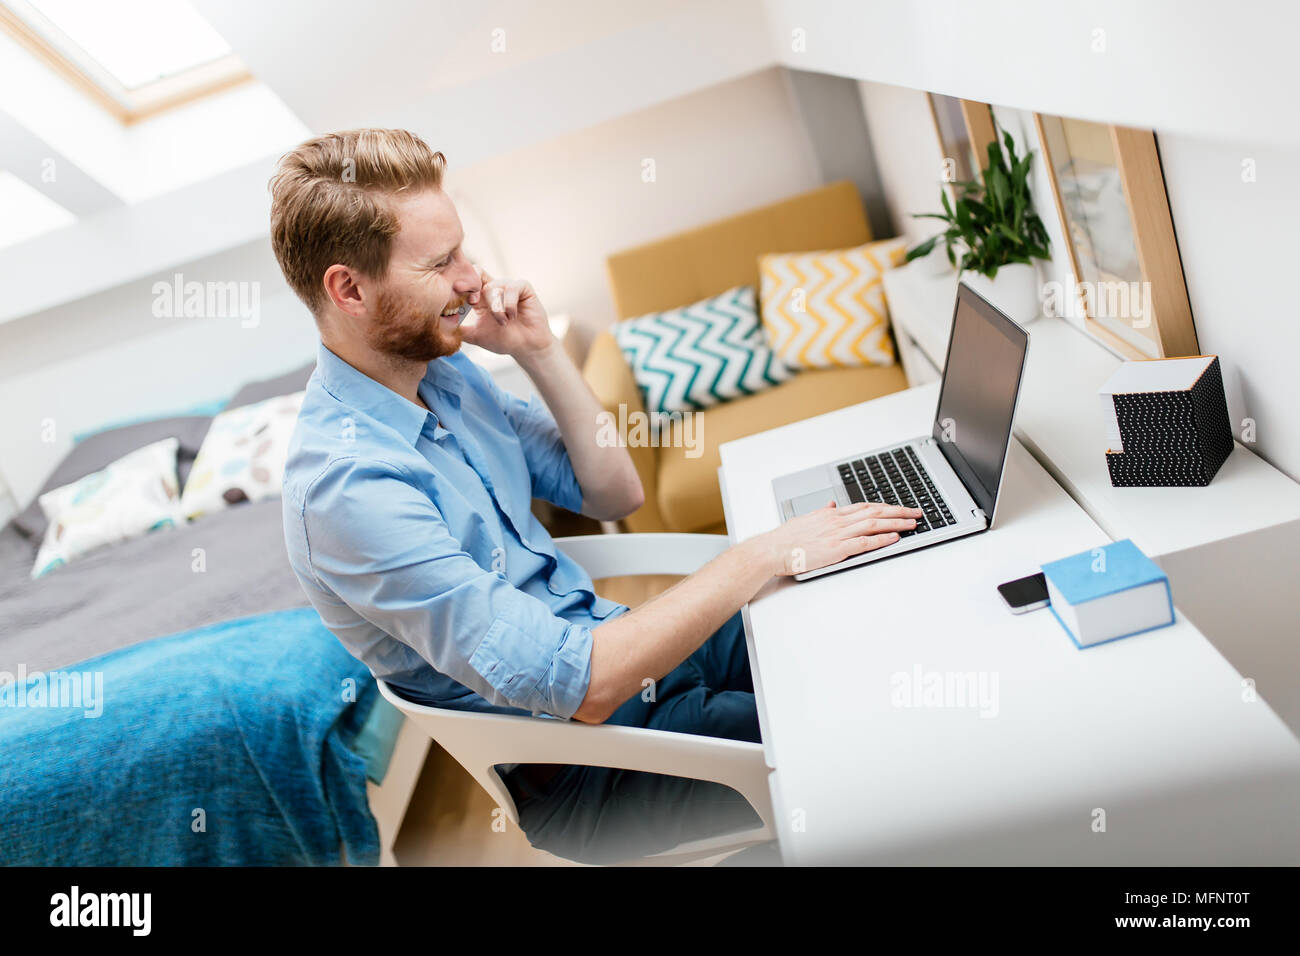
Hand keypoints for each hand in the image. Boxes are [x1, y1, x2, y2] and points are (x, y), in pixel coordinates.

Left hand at [460, 268, 554, 358]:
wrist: (526, 347)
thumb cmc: (504, 340)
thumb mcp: (476, 336)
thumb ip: (460, 331)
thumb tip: (438, 329)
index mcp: (481, 296)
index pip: (468, 280)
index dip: (461, 286)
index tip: (456, 296)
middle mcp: (494, 288)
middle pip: (478, 275)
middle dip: (474, 289)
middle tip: (473, 303)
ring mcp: (508, 287)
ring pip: (494, 286)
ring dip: (496, 307)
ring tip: (503, 322)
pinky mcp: (523, 288)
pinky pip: (512, 287)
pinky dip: (509, 303)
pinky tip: (512, 316)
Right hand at [755, 501, 922, 575]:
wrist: (772, 549)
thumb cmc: (786, 538)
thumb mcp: (806, 519)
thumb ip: (822, 513)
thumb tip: (832, 505)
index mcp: (831, 515)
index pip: (865, 506)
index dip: (886, 506)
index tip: (900, 507)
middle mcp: (837, 521)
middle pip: (875, 512)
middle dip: (899, 512)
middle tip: (916, 513)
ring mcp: (837, 534)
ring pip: (873, 525)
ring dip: (896, 523)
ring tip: (912, 524)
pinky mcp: (836, 549)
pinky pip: (864, 543)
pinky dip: (881, 539)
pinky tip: (894, 538)